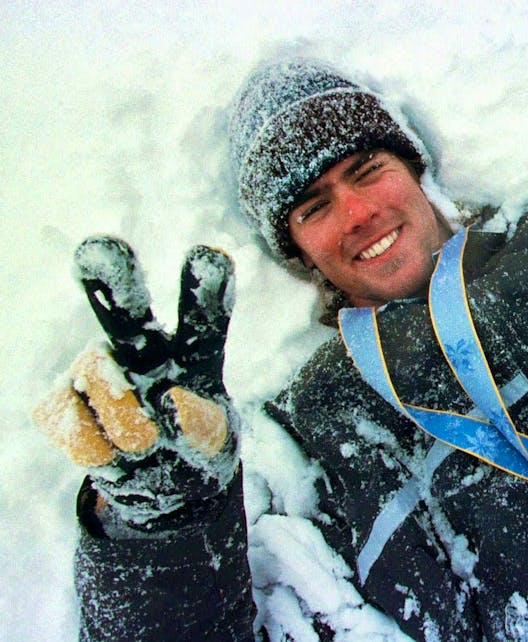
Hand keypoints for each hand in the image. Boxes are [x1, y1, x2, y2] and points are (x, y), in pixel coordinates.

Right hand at [32, 237, 237, 530]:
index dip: (205, 289)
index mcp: (194, 352)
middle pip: (126, 311)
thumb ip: (205, 425)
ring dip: (129, 434)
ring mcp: (95, 369)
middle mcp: (142, 347)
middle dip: (114, 277)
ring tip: (146, 448)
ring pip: (105, 394)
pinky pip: (75, 429)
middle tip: (99, 248)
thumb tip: (176, 402)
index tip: (209, 256)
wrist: (159, 482)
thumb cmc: (198, 449)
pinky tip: (113, 454)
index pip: (204, 318)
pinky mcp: (59, 400)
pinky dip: (98, 455)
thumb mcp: (218, 444)